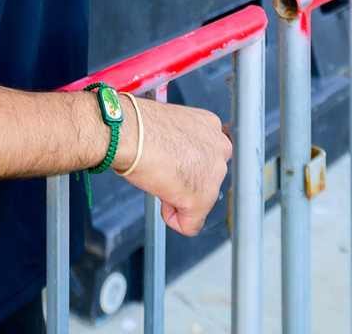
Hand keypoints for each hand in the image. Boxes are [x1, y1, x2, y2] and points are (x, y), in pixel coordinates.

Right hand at [115, 97, 231, 235]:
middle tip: (163, 173)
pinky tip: (161, 202)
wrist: (131, 133)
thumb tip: (178, 159)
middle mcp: (219, 149)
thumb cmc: (141, 126)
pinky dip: (174, 220)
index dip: (185, 163)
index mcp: (211, 126)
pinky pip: (190, 224)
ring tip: (159, 179)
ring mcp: (213, 175)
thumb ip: (184, 142)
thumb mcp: (171, 127)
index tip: (170, 162)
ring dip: (178, 197)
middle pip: (206, 179)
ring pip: (200, 201)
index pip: (207, 156)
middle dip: (184, 181)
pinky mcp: (202, 200)